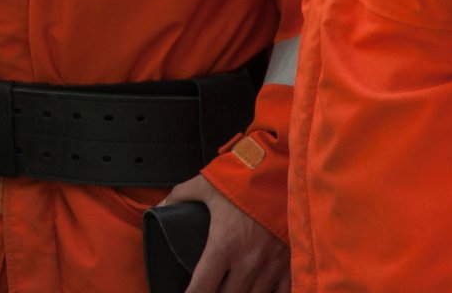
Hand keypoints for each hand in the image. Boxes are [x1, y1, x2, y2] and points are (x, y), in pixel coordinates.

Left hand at [161, 172, 289, 292]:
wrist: (282, 172)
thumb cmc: (243, 178)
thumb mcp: (206, 184)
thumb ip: (181, 195)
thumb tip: (162, 204)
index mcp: (223, 245)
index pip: (202, 287)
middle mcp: (247, 261)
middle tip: (209, 288)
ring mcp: (270, 265)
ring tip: (229, 288)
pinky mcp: (289, 262)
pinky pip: (282, 292)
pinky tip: (258, 291)